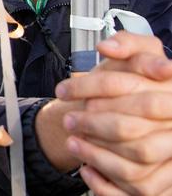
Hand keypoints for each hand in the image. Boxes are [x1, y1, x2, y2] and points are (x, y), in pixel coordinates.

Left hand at [56, 31, 171, 194]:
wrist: (137, 108)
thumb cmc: (133, 81)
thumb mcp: (136, 53)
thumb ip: (129, 43)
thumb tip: (108, 47)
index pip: (132, 93)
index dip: (91, 89)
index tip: (63, 89)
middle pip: (130, 131)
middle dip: (90, 125)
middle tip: (67, 120)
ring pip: (135, 166)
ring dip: (94, 155)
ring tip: (72, 142)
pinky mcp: (165, 183)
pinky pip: (139, 191)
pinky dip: (106, 184)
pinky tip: (87, 170)